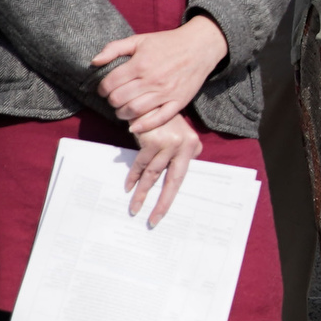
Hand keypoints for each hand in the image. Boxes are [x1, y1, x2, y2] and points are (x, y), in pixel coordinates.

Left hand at [90, 16, 229, 129]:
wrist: (199, 47)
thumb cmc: (167, 43)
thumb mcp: (139, 40)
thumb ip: (114, 48)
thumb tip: (94, 62)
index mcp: (140, 64)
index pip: (110, 83)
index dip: (102, 89)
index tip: (105, 89)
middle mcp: (151, 79)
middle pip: (119, 99)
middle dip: (111, 101)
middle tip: (114, 99)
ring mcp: (165, 92)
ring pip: (135, 111)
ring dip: (122, 114)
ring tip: (122, 110)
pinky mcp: (178, 102)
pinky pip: (158, 119)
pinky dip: (143, 126)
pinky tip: (134, 126)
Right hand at [122, 111, 202, 225]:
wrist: (149, 101)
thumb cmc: (163, 121)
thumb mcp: (179, 134)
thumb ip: (182, 153)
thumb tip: (177, 176)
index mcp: (192, 147)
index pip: (182, 178)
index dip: (171, 197)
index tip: (163, 212)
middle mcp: (183, 146)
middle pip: (171, 181)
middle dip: (161, 202)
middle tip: (152, 219)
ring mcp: (169, 143)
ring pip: (153, 175)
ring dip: (142, 192)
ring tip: (134, 207)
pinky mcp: (154, 140)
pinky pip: (140, 164)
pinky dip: (133, 177)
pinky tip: (128, 187)